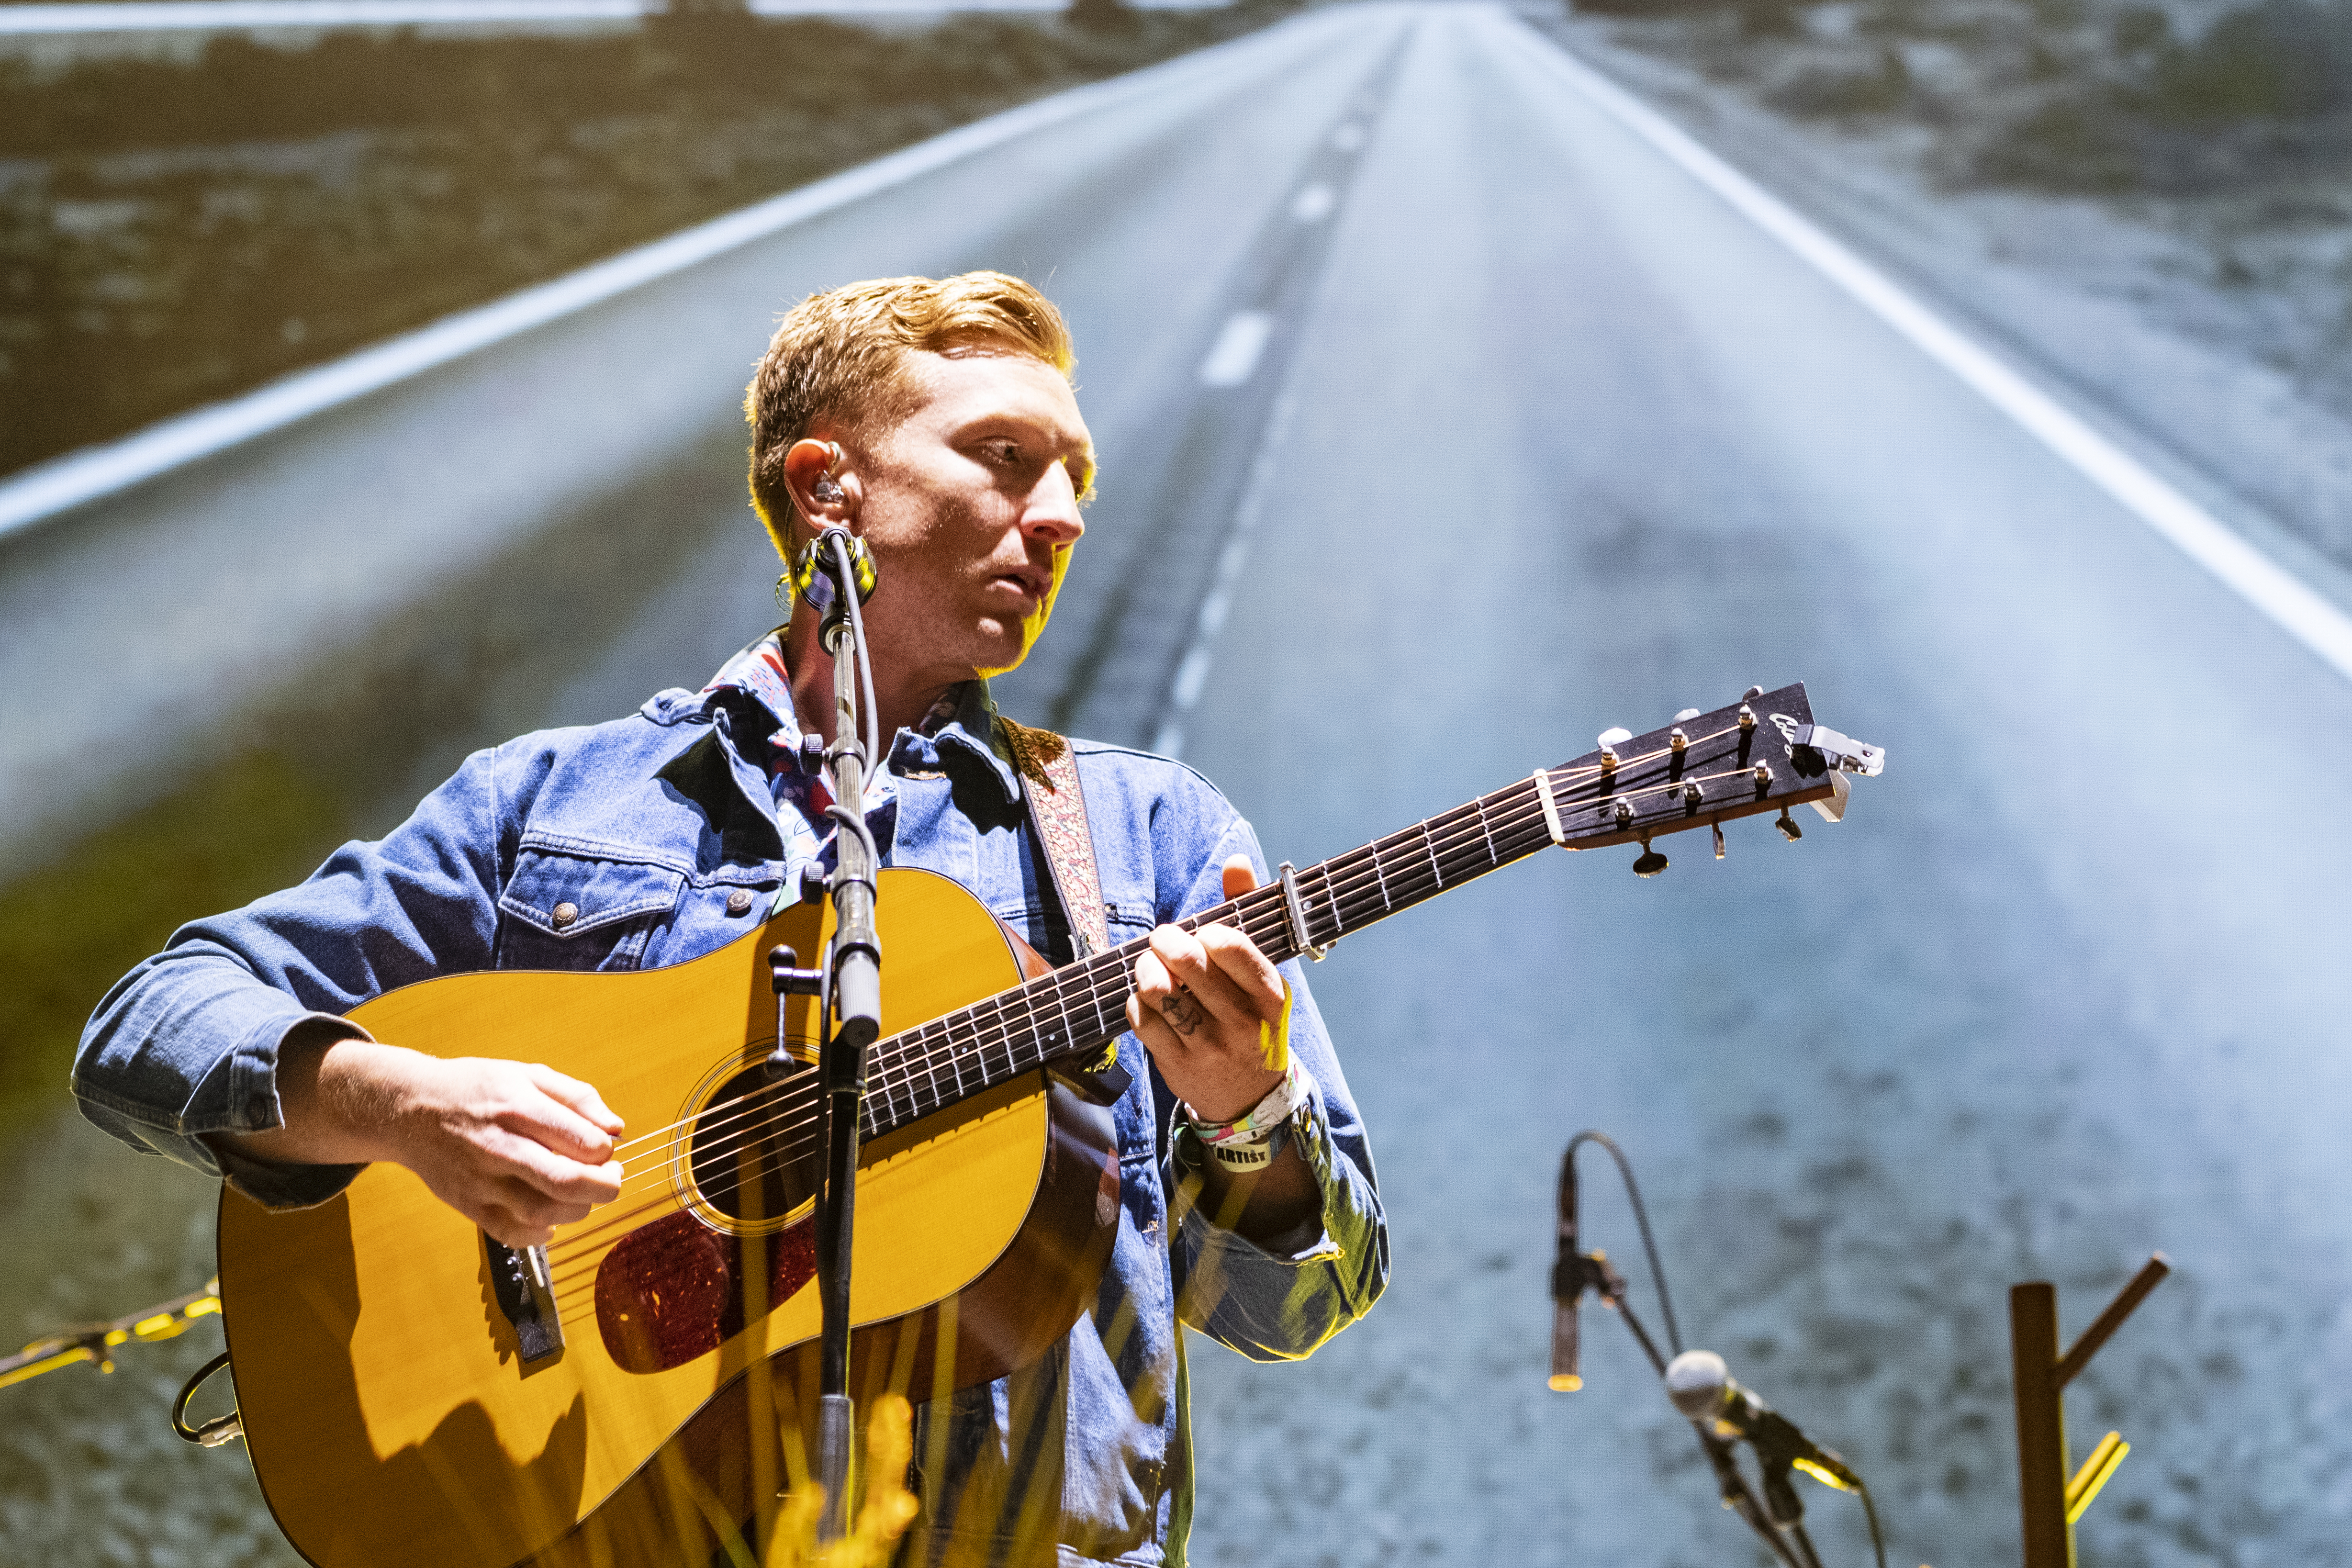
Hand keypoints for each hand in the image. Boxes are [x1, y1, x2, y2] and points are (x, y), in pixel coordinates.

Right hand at [374, 1054, 627, 1247]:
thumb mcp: (527, 1073)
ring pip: (540, 1212)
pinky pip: (511, 1233)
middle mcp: (498, 1146)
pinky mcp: (467, 1204)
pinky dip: (539, 1233)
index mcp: (518, 1106)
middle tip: (612, 1180)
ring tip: (582, 1195)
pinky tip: (549, 1216)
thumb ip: (576, 1097)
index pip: (579, 1140)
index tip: (606, 1149)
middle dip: (603, 1187)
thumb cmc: (475, 1088)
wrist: (410, 1109)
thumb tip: (615, 1128)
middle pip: (564, 1181)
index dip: (606, 1151)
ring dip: (576, 1210)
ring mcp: (480, 1180)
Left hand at [1126, 857, 1287, 1122]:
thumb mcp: (1262, 975)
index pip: (1233, 947)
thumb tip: (1235, 861)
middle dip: (1166, 940)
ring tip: (1150, 965)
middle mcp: (1242, 1023)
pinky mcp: (1177, 1065)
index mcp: (1271, 995)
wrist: (1251, 1099)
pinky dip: (1135, 1001)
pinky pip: (1141, 1020)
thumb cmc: (1251, 1019)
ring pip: (1159, 991)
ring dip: (1146, 968)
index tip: (1201, 933)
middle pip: (1189, 963)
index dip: (1206, 932)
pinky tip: (1147, 999)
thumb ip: (1247, 915)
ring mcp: (1208, 1046)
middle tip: (1164, 940)